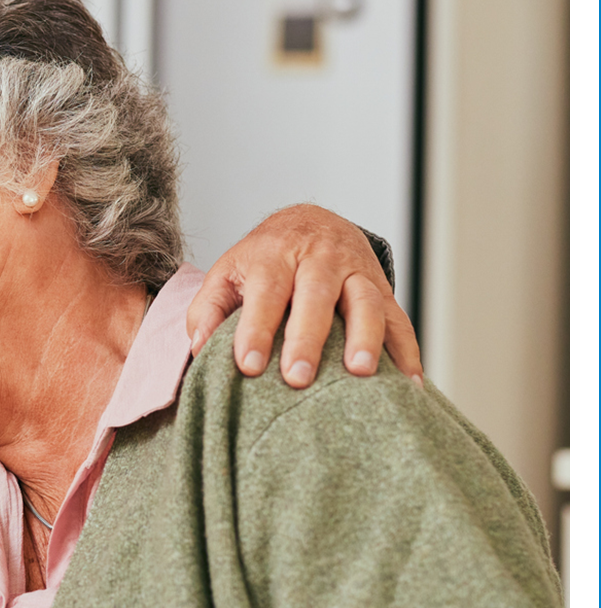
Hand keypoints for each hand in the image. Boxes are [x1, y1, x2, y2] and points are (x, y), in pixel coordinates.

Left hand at [185, 205, 421, 389]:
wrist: (311, 222)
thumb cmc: (263, 260)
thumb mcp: (228, 274)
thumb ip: (209, 310)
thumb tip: (199, 350)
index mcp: (275, 255)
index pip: (265, 291)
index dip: (255, 328)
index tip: (248, 365)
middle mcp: (319, 258)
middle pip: (315, 295)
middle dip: (307, 337)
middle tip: (297, 377)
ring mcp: (356, 272)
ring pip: (366, 301)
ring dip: (367, 337)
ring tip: (361, 373)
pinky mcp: (383, 288)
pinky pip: (399, 319)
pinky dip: (407, 351)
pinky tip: (409, 384)